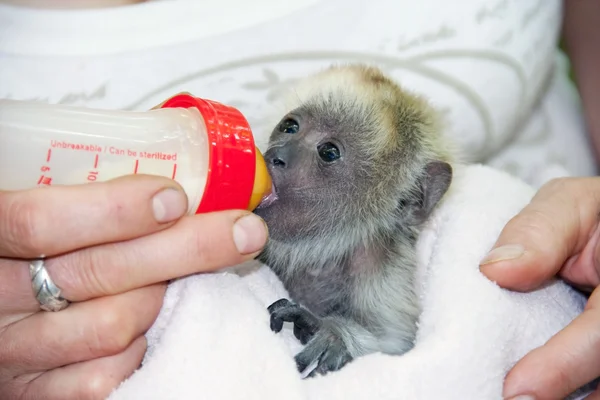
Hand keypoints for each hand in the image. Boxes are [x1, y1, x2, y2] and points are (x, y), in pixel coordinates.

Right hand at [0, 175, 267, 398]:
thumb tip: (173, 179)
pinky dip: (140, 348)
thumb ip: (77, 193)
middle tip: (243, 231)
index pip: (42, 222)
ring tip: (169, 280)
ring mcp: (14, 351)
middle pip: (98, 274)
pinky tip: (147, 326)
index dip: (114, 210)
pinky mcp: (36, 392)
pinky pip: (105, 377)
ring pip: (112, 326)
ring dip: (158, 299)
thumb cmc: (25, 248)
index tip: (177, 198)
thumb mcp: (33, 207)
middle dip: (186, 249)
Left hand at [479, 177, 599, 399]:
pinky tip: (550, 394)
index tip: (517, 388)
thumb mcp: (570, 206)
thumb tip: (493, 270)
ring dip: (574, 397)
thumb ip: (538, 231)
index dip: (563, 364)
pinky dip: (578, 392)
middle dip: (567, 396)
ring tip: (525, 399)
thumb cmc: (594, 216)